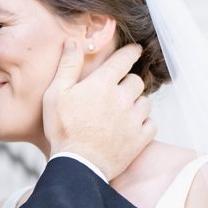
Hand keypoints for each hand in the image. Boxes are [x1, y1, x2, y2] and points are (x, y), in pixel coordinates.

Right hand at [41, 40, 156, 178]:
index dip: (131, 52)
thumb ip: (68, 66)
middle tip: (118, 91)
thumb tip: (73, 42)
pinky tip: (132, 127)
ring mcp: (134, 119)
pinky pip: (151, 123)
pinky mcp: (141, 138)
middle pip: (136, 81)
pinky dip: (144, 123)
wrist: (78, 164)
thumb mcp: (56, 94)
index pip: (124, 60)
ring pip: (145, 102)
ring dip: (136, 103)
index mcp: (103, 84)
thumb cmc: (63, 129)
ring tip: (123, 111)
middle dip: (129, 83)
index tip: (136, 50)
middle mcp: (122, 98)